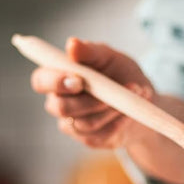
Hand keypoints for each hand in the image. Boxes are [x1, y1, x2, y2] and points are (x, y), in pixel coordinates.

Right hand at [29, 37, 154, 149]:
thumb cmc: (120, 73)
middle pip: (60, 108)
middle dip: (89, 101)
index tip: (79, 80)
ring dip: (111, 109)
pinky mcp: (90, 139)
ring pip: (85, 123)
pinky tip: (130, 111)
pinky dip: (119, 120)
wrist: (142, 100)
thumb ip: (90, 51)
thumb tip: (71, 44)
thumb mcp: (109, 57)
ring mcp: (73, 125)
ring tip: (133, 94)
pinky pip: (101, 134)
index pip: (41, 81)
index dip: (54, 82)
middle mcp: (59, 103)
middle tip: (113, 93)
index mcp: (57, 78)